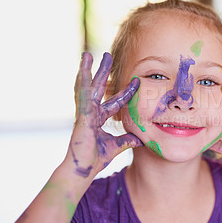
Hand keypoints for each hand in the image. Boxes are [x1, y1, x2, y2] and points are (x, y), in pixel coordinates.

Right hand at [65, 52, 141, 177]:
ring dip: (87, 69)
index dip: (126, 92)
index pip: (116, 101)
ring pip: (86, 85)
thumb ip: (127, 140)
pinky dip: (81, 80)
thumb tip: (140, 139)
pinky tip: (82, 68)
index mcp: (99, 118)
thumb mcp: (117, 146)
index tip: (137, 81)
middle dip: (104, 71)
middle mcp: (91, 112)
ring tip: (87, 54)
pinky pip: (81, 93)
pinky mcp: (81, 113)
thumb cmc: (96, 159)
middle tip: (108, 55)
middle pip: (99, 87)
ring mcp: (84, 111)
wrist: (83, 169)